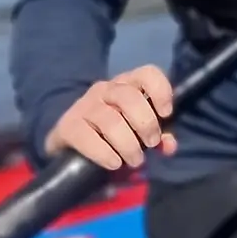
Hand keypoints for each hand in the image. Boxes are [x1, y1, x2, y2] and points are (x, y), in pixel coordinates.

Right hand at [47, 66, 176, 173]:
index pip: (147, 74)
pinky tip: (114, 163)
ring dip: (128, 144)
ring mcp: (84, 105)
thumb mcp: (138, 134)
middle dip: (146, 124)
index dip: (160, 90)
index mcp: (127, 85)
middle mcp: (105, 89)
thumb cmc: (113, 136)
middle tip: (151, 144)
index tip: (166, 114)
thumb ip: (158, 137)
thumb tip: (169, 146)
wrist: (71, 146)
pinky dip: (104, 153)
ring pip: (111, 120)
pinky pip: (87, 137)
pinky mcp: (67, 125)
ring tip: (135, 160)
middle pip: (130, 98)